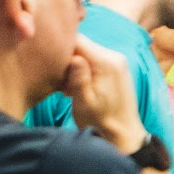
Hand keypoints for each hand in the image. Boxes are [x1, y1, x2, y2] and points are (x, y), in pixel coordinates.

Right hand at [65, 34, 143, 153]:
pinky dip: (81, 71)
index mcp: (107, 62)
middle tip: (61, 83)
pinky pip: (91, 60)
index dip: (59, 48)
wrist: (123, 134)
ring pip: (84, 52)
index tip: (49, 65)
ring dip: (72, 67)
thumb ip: (78, 77)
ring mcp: (116, 61)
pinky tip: (76, 88)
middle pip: (80, 44)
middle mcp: (114, 56)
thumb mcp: (84, 102)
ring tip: (68, 89)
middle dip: (65, 59)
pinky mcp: (115, 68)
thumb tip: (72, 57)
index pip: (76, 39)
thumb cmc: (101, 121)